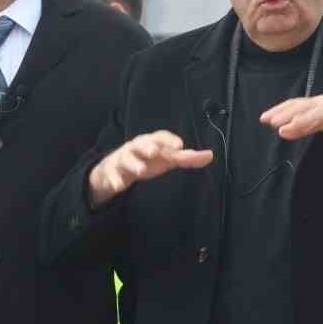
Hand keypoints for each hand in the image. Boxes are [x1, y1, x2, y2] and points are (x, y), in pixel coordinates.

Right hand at [87, 131, 212, 208]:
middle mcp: (136, 147)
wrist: (116, 168)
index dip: (168, 140)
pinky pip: (112, 175)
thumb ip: (187, 158)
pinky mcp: (112, 172)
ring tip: (140, 170)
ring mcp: (123, 159)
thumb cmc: (146, 160)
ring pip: (126, 158)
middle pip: (141, 143)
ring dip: (133, 163)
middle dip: (147, 146)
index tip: (178, 145)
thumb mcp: (166, 159)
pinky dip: (114, 180)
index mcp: (151, 142)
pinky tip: (118, 186)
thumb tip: (210, 155)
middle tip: (154, 151)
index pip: (160, 136)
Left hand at [260, 96, 322, 148]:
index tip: (264, 119)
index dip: (279, 110)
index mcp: (318, 104)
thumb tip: (282, 131)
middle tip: (272, 123)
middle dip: (287, 113)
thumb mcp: (322, 123)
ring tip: (291, 127)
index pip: (295, 104)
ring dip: (305, 119)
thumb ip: (303, 127)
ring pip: (321, 112)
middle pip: (304, 106)